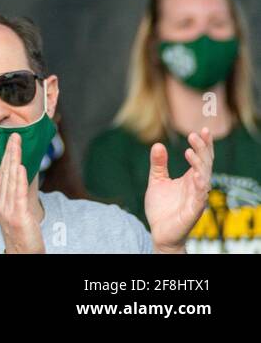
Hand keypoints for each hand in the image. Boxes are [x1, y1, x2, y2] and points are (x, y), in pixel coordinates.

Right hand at [0, 133, 44, 252]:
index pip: (3, 172)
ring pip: (11, 179)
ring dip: (14, 159)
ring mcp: (8, 208)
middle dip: (10, 152)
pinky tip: (20, 166)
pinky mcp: (18, 216)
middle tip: (14, 134)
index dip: (7, 155)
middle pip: (6, 172)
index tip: (11, 140)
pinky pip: (18, 194)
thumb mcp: (17, 210)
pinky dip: (18, 179)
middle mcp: (1, 201)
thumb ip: (18, 193)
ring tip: (17, 144)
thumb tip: (23, 174)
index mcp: (0, 199)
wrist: (21, 253)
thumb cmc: (22, 233)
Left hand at [146, 128, 212, 253]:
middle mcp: (197, 187)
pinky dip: (200, 186)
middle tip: (194, 135)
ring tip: (191, 151)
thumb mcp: (157, 181)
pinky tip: (197, 176)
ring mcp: (197, 198)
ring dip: (200, 165)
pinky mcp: (194, 211)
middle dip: (202, 150)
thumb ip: (158, 164)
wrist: (159, 231)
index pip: (201, 159)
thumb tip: (157, 144)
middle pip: (205, 165)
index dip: (204, 145)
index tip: (203, 130)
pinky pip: (200, 197)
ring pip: (205, 179)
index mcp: (190, 178)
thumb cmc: (162, 207)